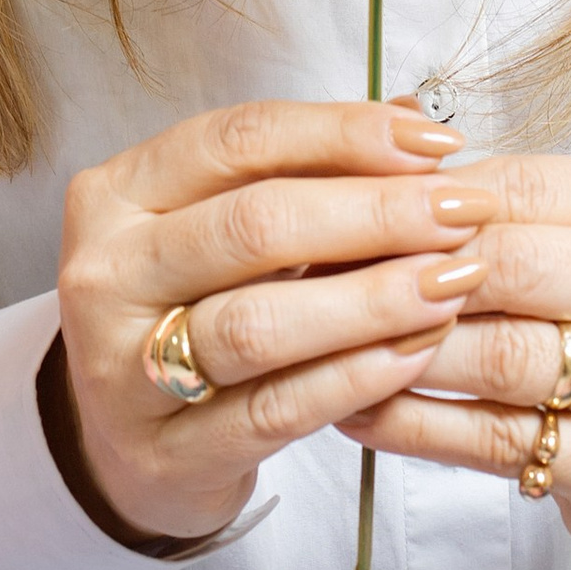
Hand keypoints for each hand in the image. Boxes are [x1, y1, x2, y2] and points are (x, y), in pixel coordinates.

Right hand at [54, 98, 484, 545]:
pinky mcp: (165, 453)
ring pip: (259, 323)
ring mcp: (122, 372)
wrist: (124, 446)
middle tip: (464, 211)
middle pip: (253, 226)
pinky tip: (414, 352)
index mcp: (118, 194)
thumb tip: (412, 116)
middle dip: (374, 212)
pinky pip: (273, 410)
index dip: (344, 133)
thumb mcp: (221, 223)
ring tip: (453, 281)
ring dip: (371, 298)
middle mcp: (106, 274)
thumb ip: (307, 169)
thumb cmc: (190, 306)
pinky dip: (353, 377)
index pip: (238, 139)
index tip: (437, 142)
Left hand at [334, 151, 570, 569]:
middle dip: (411, 268)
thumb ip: (507, 206)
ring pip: (501, 357)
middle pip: (514, 265)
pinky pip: (495, 440)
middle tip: (325, 270)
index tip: (345, 201)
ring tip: (327, 338)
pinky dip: (415, 424)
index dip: (429, 196)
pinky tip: (359, 409)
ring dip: (401, 348)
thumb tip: (377, 158)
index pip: (525, 186)